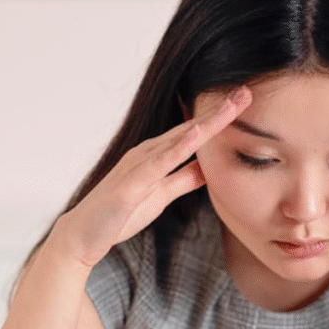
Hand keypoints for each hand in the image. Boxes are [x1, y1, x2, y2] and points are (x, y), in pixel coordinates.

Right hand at [53, 87, 251, 267]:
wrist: (82, 236)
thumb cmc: (118, 215)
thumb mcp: (161, 195)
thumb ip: (184, 179)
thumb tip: (209, 168)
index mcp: (156, 155)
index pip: (194, 133)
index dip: (220, 118)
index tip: (245, 102)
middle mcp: (147, 153)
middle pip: (190, 129)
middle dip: (219, 112)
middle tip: (246, 93)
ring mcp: (137, 166)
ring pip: (178, 140)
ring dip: (205, 123)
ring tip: (230, 106)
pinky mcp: (129, 185)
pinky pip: (158, 164)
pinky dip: (178, 147)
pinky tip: (197, 134)